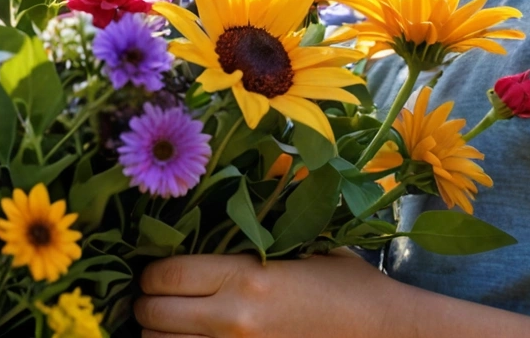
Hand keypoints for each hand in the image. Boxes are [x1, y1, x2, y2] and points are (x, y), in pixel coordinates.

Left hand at [134, 248, 401, 337]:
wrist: (383, 334)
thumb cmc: (347, 285)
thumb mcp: (304, 245)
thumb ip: (258, 231)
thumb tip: (219, 203)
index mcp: (247, 277)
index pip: (168, 274)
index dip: (152, 271)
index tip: (154, 267)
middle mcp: (233, 320)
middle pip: (153, 316)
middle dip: (146, 304)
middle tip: (153, 295)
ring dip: (158, 334)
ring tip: (168, 320)